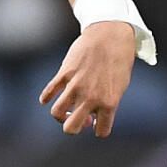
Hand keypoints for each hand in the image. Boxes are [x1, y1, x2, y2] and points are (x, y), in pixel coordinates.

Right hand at [38, 22, 138, 136]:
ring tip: (67, 108)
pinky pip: (49, 92)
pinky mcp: (65, 73)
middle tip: (80, 117)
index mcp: (109, 103)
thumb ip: (107, 103)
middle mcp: (91, 97)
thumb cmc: (119, 61)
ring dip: (60, 114)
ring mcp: (76, 85)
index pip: (101, 132)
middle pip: (71, 128)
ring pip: (56, 112)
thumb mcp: (120, 86)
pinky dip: (46, 97)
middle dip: (73, 127)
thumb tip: (92, 118)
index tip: (97, 122)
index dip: (98, 129)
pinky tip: (47, 99)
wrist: (110, 35)